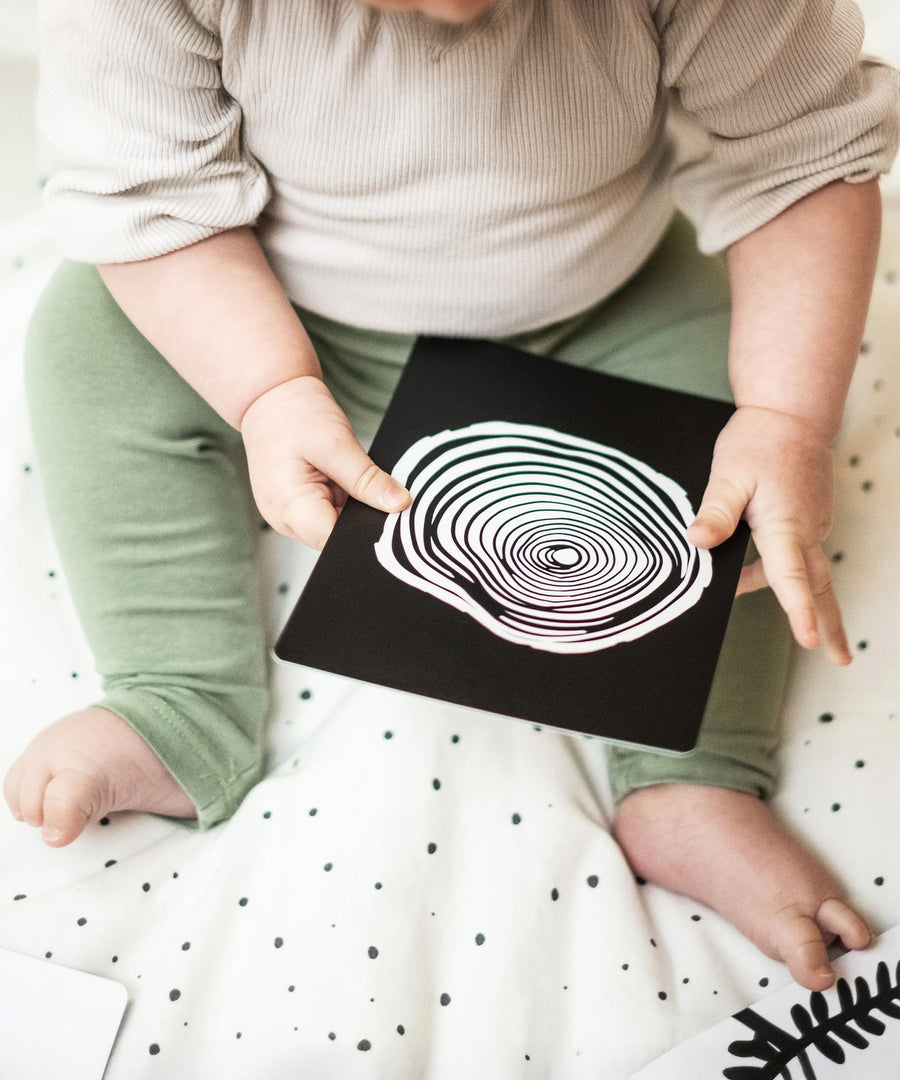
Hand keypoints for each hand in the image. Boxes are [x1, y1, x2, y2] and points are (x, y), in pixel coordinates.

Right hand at [240, 375, 409, 548]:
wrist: (270, 397)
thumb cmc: (293, 414)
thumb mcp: (336, 444)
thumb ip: (367, 479)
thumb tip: (399, 505)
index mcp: (287, 507)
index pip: (334, 542)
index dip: (364, 533)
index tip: (390, 515)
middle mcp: (284, 519)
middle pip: (336, 539)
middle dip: (361, 519)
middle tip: (378, 490)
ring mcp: (290, 515)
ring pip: (336, 527)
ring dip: (353, 509)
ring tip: (353, 478)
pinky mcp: (299, 507)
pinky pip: (330, 514)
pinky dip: (345, 500)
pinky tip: (346, 479)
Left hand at [685, 406, 850, 665]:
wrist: (792, 414)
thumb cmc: (759, 442)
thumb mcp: (728, 475)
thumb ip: (716, 512)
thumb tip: (698, 541)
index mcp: (785, 524)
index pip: (792, 576)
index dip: (799, 610)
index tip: (808, 640)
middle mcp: (807, 530)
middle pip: (820, 586)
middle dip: (827, 623)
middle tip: (838, 658)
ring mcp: (813, 525)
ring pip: (807, 571)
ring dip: (797, 596)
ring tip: (759, 603)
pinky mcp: (811, 519)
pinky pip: (800, 555)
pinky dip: (785, 570)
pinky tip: (753, 570)